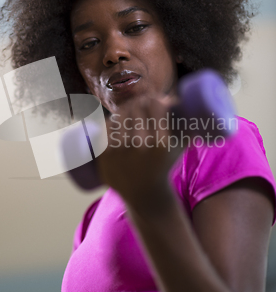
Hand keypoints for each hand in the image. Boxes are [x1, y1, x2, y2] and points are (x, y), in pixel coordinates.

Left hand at [96, 94, 183, 208]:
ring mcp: (120, 151)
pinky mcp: (106, 155)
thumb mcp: (179, 147)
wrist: (144, 194)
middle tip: (141, 102)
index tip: (155, 98)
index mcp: (161, 143)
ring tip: (130, 110)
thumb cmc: (163, 165)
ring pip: (119, 115)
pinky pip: (106, 128)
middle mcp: (140, 146)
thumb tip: (179, 99)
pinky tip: (118, 121)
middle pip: (135, 108)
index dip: (155, 98)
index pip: (155, 105)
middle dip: (140, 101)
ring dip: (125, 109)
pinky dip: (112, 122)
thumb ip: (186, 125)